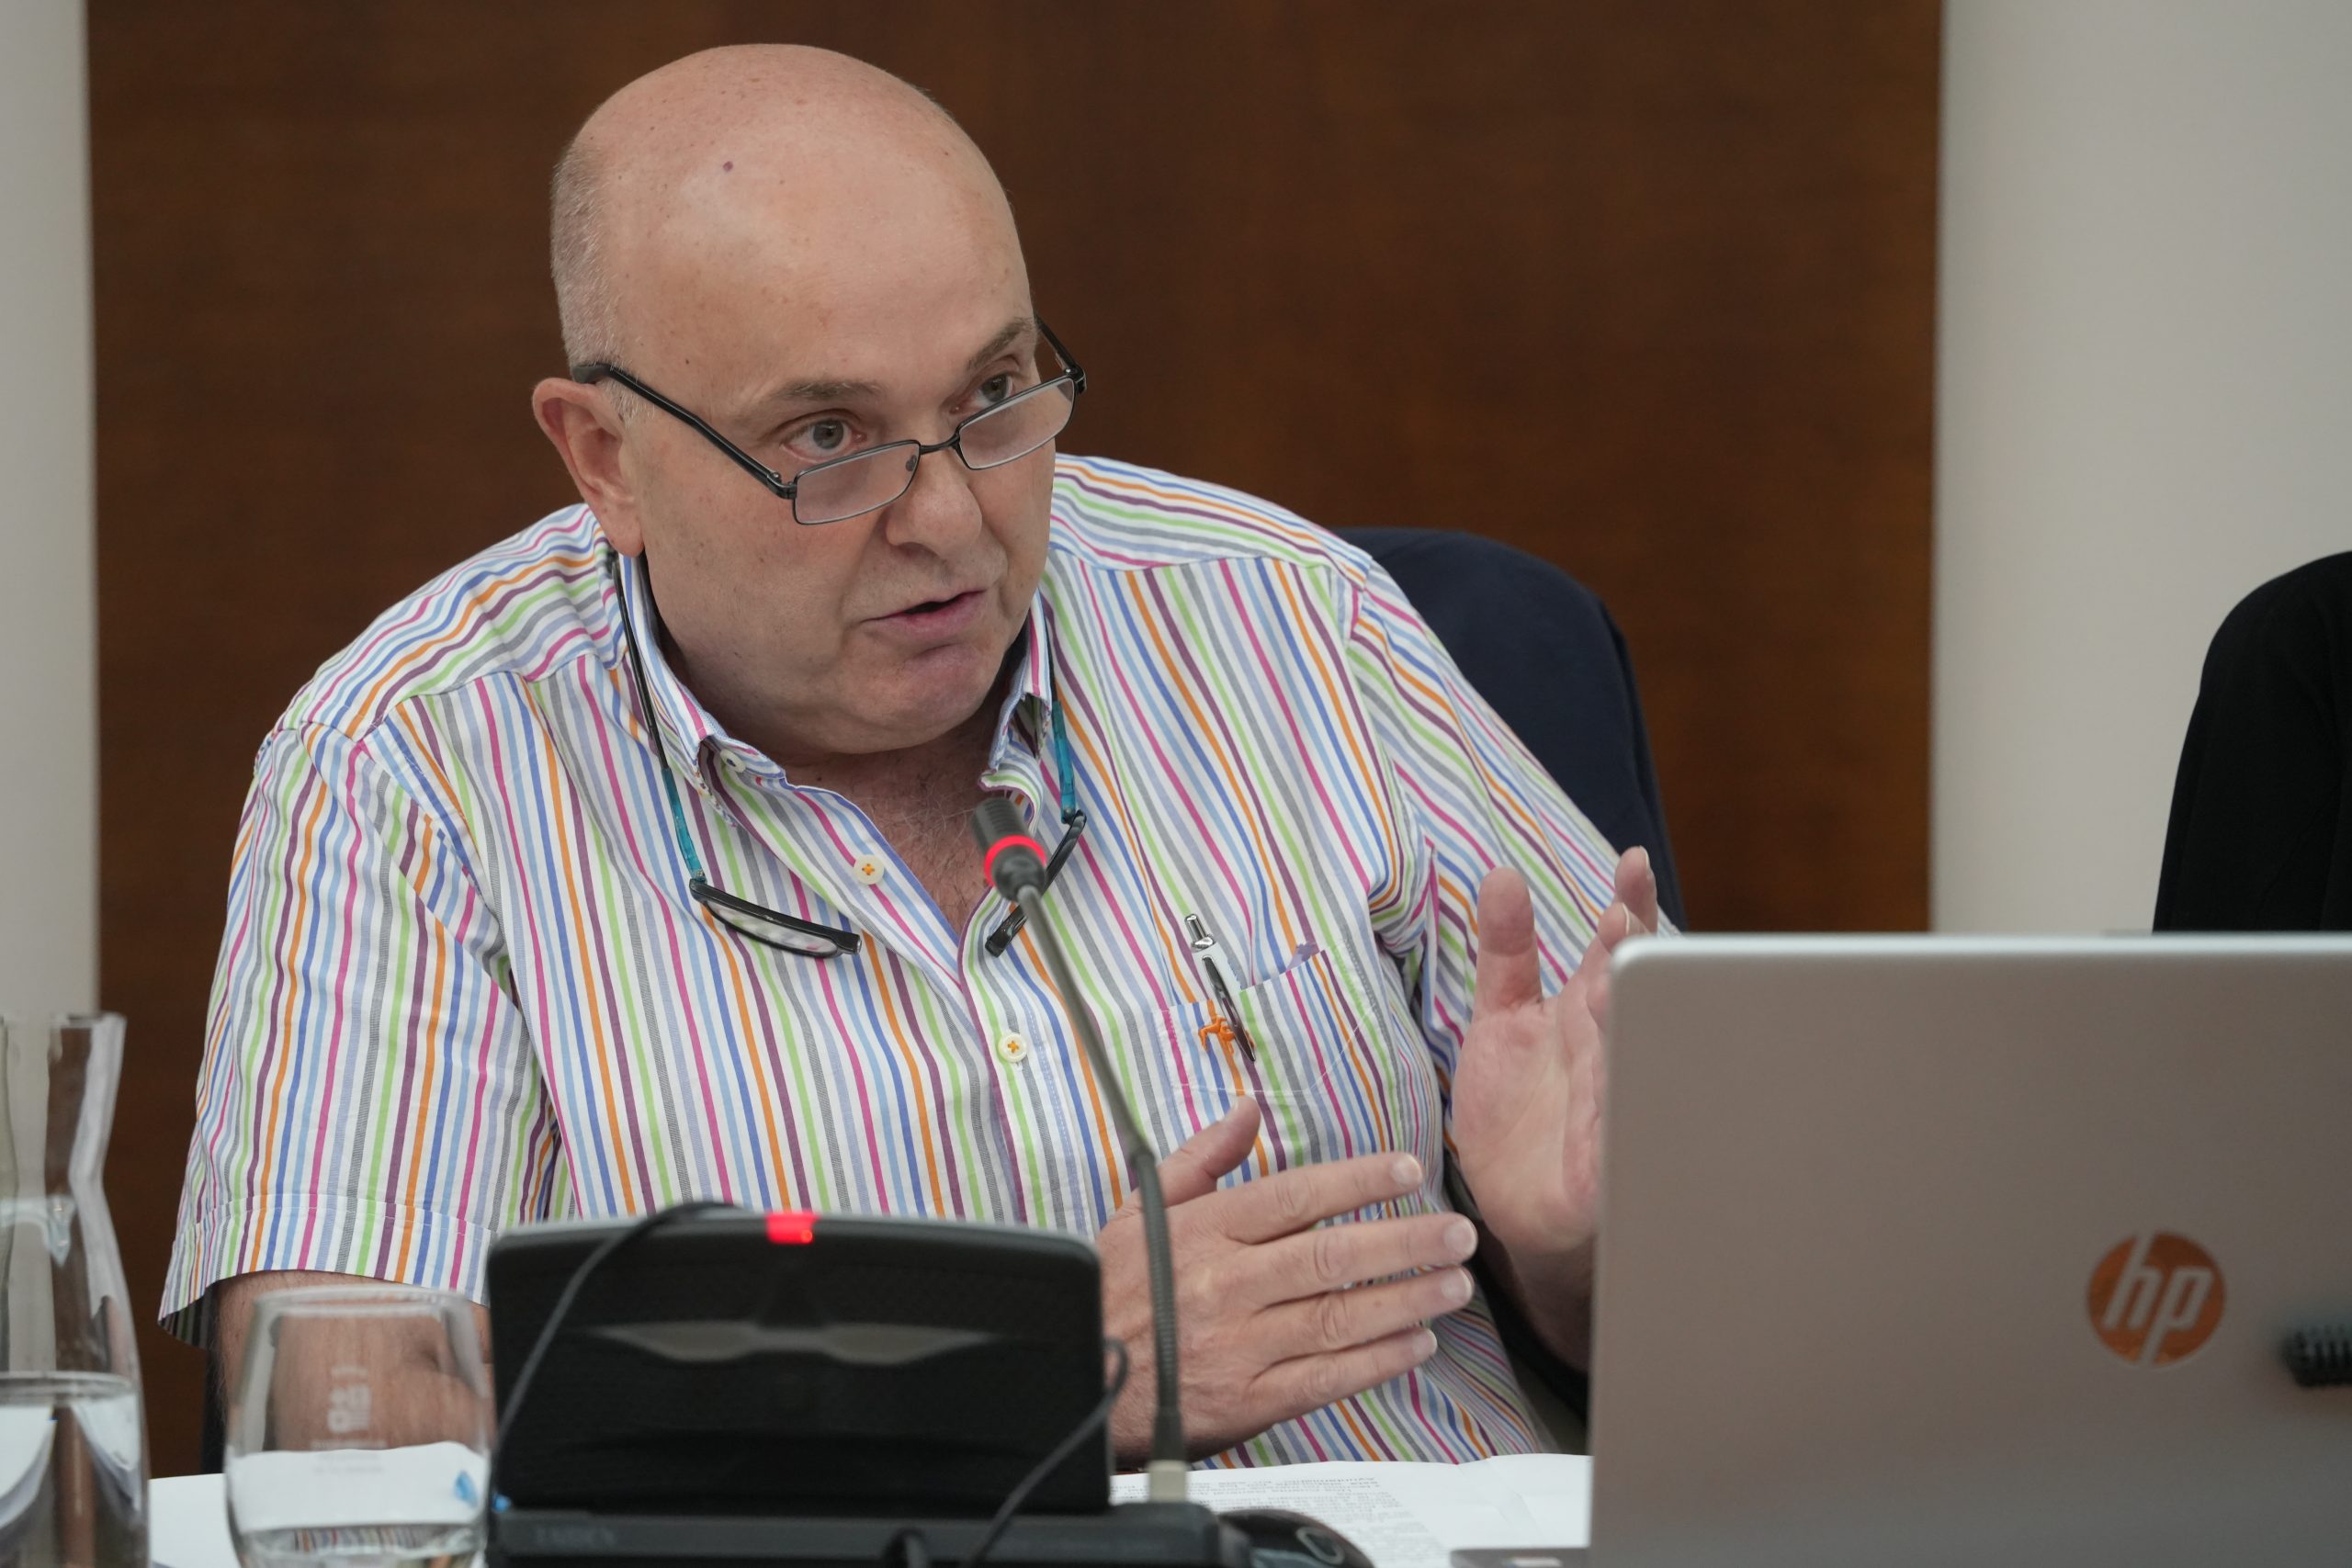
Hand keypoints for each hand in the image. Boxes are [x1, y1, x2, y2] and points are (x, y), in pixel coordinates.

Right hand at [1095, 1100, 1477, 1461]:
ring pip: (1339, 1317)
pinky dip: (1376, 1362)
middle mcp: (1228, 1284)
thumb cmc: (1112, 1293)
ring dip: (1406, 1300)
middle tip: (1456, 1233)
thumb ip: (1200, 1160)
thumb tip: (1246, 1111)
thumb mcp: (1140, 1212)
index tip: (1407, 1171)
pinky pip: (1325, 1378)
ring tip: (1453, 1285)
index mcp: (1206, 1231)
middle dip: (1405, 1242)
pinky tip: (1414, 1344)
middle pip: (1331, 1255)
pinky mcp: (1248, 1399)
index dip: (1358, 1181)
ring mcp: (1241, 1344)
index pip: (1296, 1196)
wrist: (1076, 1376)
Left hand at [1448, 847, 1657, 1344]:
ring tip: (1616, 990)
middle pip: (1633, 997)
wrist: (1508, 1205)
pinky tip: (1618, 1094)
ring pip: (1633, 1060)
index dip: (1629, 905)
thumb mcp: (1500, 1017)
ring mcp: (1613, 1107)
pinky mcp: (1604, 1166)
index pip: (1619, 950)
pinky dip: (1620, 1116)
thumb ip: (1506, 949)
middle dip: (1632, 960)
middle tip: (1622, 923)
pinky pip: (1619, 1138)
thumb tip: (1502, 876)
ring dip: (1627, 1028)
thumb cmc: (1515, 1107)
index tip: (1632, 863)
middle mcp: (1609, 1053)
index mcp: (1588, 1013)